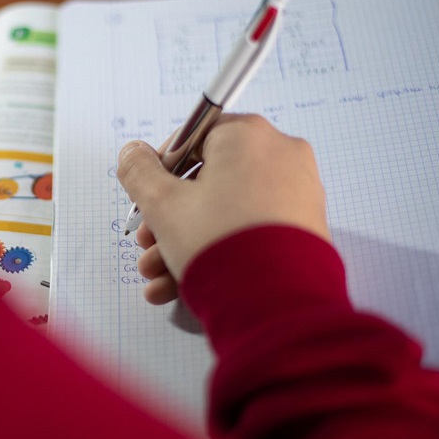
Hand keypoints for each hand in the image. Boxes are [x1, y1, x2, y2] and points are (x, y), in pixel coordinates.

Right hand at [117, 114, 329, 304]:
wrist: (274, 303)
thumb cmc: (217, 243)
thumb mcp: (162, 204)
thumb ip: (139, 171)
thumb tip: (132, 152)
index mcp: (247, 135)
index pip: (193, 138)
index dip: (161, 171)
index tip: (146, 199)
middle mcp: (280, 155)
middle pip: (208, 181)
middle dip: (169, 217)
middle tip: (148, 243)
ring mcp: (297, 193)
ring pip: (226, 211)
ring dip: (185, 240)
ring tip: (158, 274)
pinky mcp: (306, 228)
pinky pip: (251, 230)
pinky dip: (218, 249)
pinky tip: (180, 283)